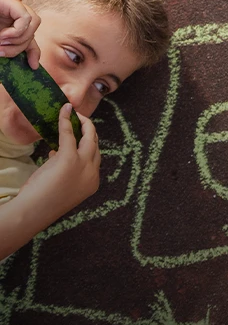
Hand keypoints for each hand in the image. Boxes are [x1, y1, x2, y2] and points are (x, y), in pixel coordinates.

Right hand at [0, 0, 39, 67]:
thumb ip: (4, 48)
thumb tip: (27, 63)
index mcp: (8, 25)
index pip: (29, 38)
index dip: (34, 52)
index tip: (33, 66)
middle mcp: (13, 14)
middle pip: (32, 31)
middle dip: (19, 48)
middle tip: (0, 52)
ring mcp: (12, 5)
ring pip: (34, 23)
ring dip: (18, 39)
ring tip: (0, 42)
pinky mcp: (9, 0)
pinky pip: (25, 18)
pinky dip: (16, 31)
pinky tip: (2, 35)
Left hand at [16, 104, 99, 227]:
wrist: (33, 213)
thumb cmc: (41, 204)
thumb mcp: (61, 186)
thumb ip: (64, 169)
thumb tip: (56, 152)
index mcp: (93, 183)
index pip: (95, 158)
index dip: (86, 146)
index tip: (79, 137)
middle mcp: (93, 173)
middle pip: (96, 145)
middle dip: (90, 131)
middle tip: (81, 120)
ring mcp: (83, 166)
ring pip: (90, 138)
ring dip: (83, 124)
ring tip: (74, 115)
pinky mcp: (69, 159)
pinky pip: (70, 134)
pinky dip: (66, 121)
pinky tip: (64, 111)